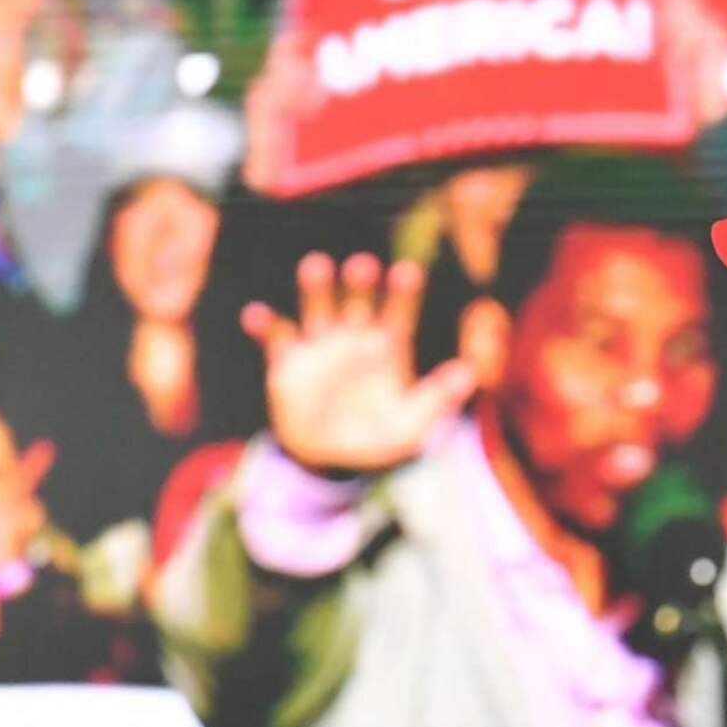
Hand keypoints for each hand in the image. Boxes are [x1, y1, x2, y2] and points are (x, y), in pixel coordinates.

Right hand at [240, 252, 476, 476]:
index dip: (403, 292)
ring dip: (316, 288)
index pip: (398, 312)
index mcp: (387, 347)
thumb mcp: (412, 426)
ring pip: (318, 308)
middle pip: (357, 300)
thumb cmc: (376, 440)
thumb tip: (470, 373)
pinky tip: (256, 316)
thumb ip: (438, 398)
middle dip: (360, 282)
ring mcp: (319, 347)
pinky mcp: (287, 363)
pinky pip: (275, 337)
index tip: (407, 272)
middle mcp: (353, 338)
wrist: (328, 460)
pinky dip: (264, 325)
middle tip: (363, 266)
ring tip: (316, 266)